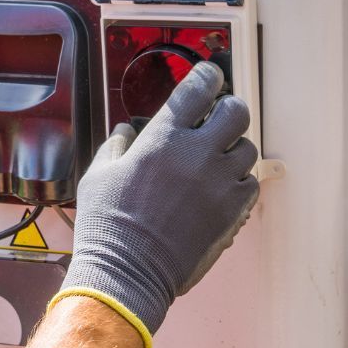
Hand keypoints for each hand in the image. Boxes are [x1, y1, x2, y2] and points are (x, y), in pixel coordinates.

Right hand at [62, 61, 258, 337]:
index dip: (206, 75)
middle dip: (227, 109)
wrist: (127, 271)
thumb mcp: (98, 175)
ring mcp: (220, 183)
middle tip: (216, 117)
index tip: (207, 75)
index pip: (198, 88)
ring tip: (215, 159)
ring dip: (233, 148)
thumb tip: (127, 132)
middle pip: (236, 111)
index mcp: (162, 139)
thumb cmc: (107, 224)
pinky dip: (239, 181)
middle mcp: (197, 154)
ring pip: (247, 148)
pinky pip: (250, 184)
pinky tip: (219, 188)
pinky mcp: (232, 211)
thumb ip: (116, 146)